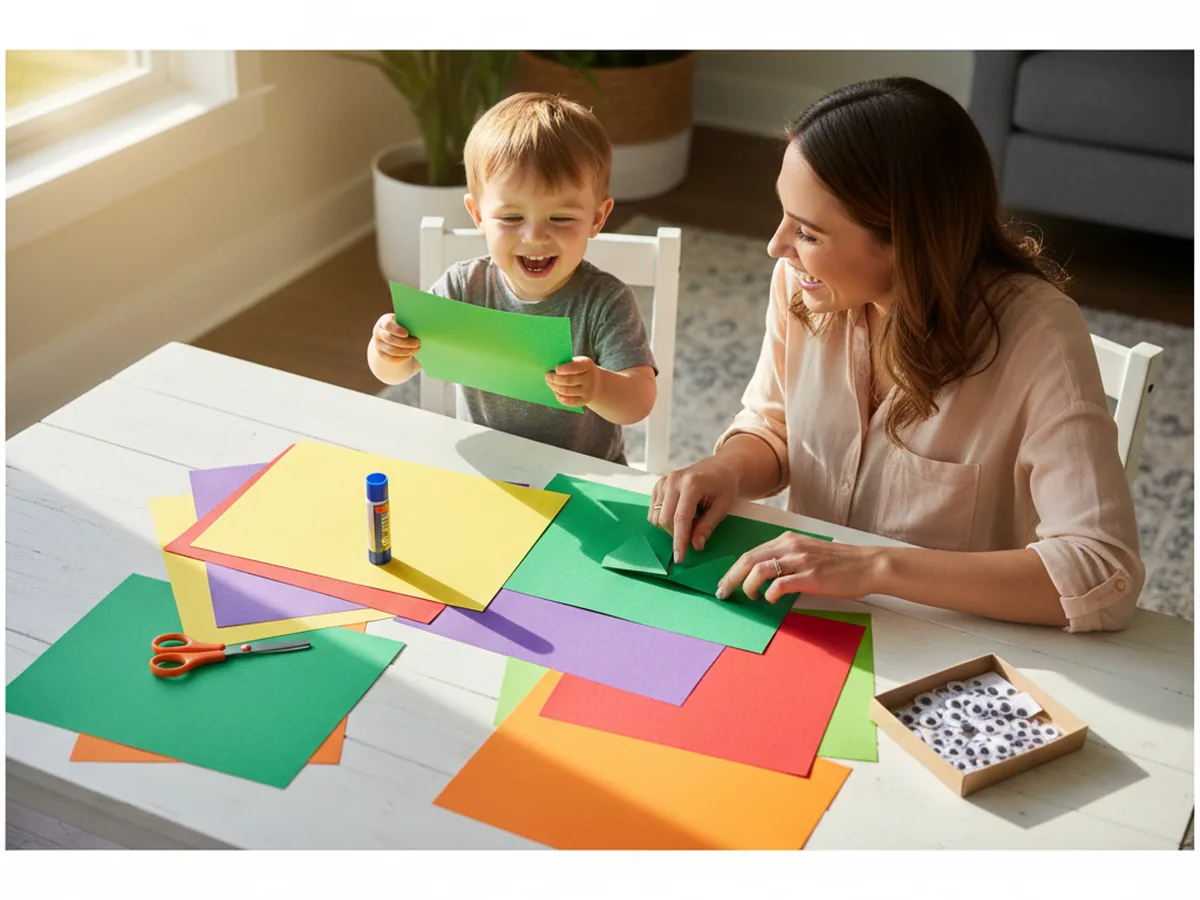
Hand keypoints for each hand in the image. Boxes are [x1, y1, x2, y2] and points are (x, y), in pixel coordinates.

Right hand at [371, 313, 419, 361]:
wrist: (391, 335)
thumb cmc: (402, 325)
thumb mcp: (403, 321)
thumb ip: (409, 323)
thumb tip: (422, 327)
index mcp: (384, 321)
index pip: (388, 325)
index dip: (397, 330)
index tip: (407, 334)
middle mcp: (378, 332)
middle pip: (390, 339)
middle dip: (406, 342)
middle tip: (418, 343)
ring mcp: (378, 344)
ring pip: (392, 350)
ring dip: (406, 351)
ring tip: (416, 349)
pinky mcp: (380, 354)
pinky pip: (391, 359)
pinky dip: (402, 358)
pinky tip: (410, 356)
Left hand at [546, 356, 600, 406]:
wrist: (596, 381)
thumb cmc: (580, 369)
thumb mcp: (578, 362)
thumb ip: (567, 364)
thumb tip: (549, 368)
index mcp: (587, 365)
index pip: (573, 368)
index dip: (561, 369)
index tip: (555, 369)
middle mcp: (590, 378)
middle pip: (568, 380)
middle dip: (554, 379)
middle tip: (547, 376)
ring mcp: (588, 391)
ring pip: (566, 391)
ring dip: (555, 387)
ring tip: (549, 383)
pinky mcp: (585, 400)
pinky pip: (569, 401)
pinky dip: (560, 397)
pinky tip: (556, 392)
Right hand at [648, 456, 740, 562]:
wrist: (720, 467)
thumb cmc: (724, 486)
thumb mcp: (722, 507)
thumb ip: (707, 526)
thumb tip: (696, 545)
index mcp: (692, 484)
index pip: (681, 519)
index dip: (679, 541)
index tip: (679, 558)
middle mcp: (674, 481)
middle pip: (665, 519)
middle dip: (676, 534)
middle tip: (692, 535)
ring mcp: (664, 481)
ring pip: (656, 516)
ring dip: (669, 527)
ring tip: (688, 522)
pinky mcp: (659, 484)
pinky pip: (653, 510)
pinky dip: (663, 518)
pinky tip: (678, 514)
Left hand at [715, 532, 880, 602]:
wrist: (868, 565)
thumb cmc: (839, 563)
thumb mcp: (808, 552)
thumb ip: (787, 558)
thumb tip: (765, 575)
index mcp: (788, 540)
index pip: (751, 553)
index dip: (733, 569)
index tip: (725, 582)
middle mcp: (790, 547)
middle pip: (748, 560)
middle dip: (731, 577)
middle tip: (723, 592)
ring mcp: (800, 561)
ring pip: (759, 570)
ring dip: (747, 586)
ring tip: (749, 597)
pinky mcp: (810, 576)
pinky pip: (779, 585)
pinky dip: (770, 594)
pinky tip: (772, 600)